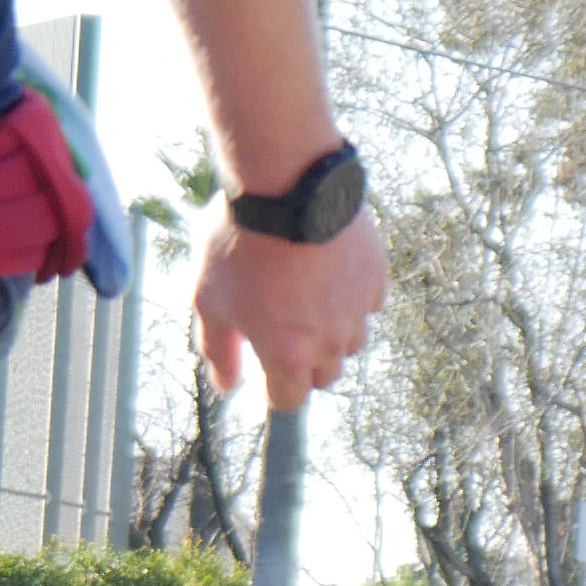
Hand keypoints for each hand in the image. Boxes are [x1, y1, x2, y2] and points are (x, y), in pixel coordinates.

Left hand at [193, 201, 386, 411]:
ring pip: (351, 343)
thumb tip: (226, 386)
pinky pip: (368, 304)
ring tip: (306, 296)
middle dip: (304, 363)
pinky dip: (351, 297)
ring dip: (332, 333)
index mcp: (286, 354)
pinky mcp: (376, 277)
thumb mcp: (209, 298)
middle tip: (282, 326)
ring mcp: (357, 310)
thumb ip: (219, 349)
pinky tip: (327, 270)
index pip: (289, 401)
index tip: (263, 366)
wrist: (287, 184)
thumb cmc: (238, 242)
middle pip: (324, 376)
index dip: (274, 389)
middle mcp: (329, 341)